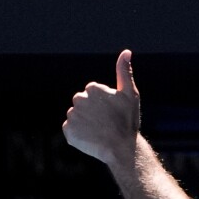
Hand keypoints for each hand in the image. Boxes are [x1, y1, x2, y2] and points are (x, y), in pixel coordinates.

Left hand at [62, 49, 141, 165]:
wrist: (121, 147)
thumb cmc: (128, 121)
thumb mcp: (130, 94)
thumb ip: (124, 72)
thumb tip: (126, 51)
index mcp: (92, 89)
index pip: (93, 94)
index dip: (104, 104)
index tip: (112, 113)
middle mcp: (79, 99)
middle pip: (83, 104)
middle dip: (92, 112)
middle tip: (106, 123)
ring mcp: (72, 116)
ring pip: (77, 117)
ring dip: (86, 123)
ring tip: (100, 132)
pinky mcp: (68, 131)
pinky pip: (71, 131)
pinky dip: (79, 135)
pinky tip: (91, 139)